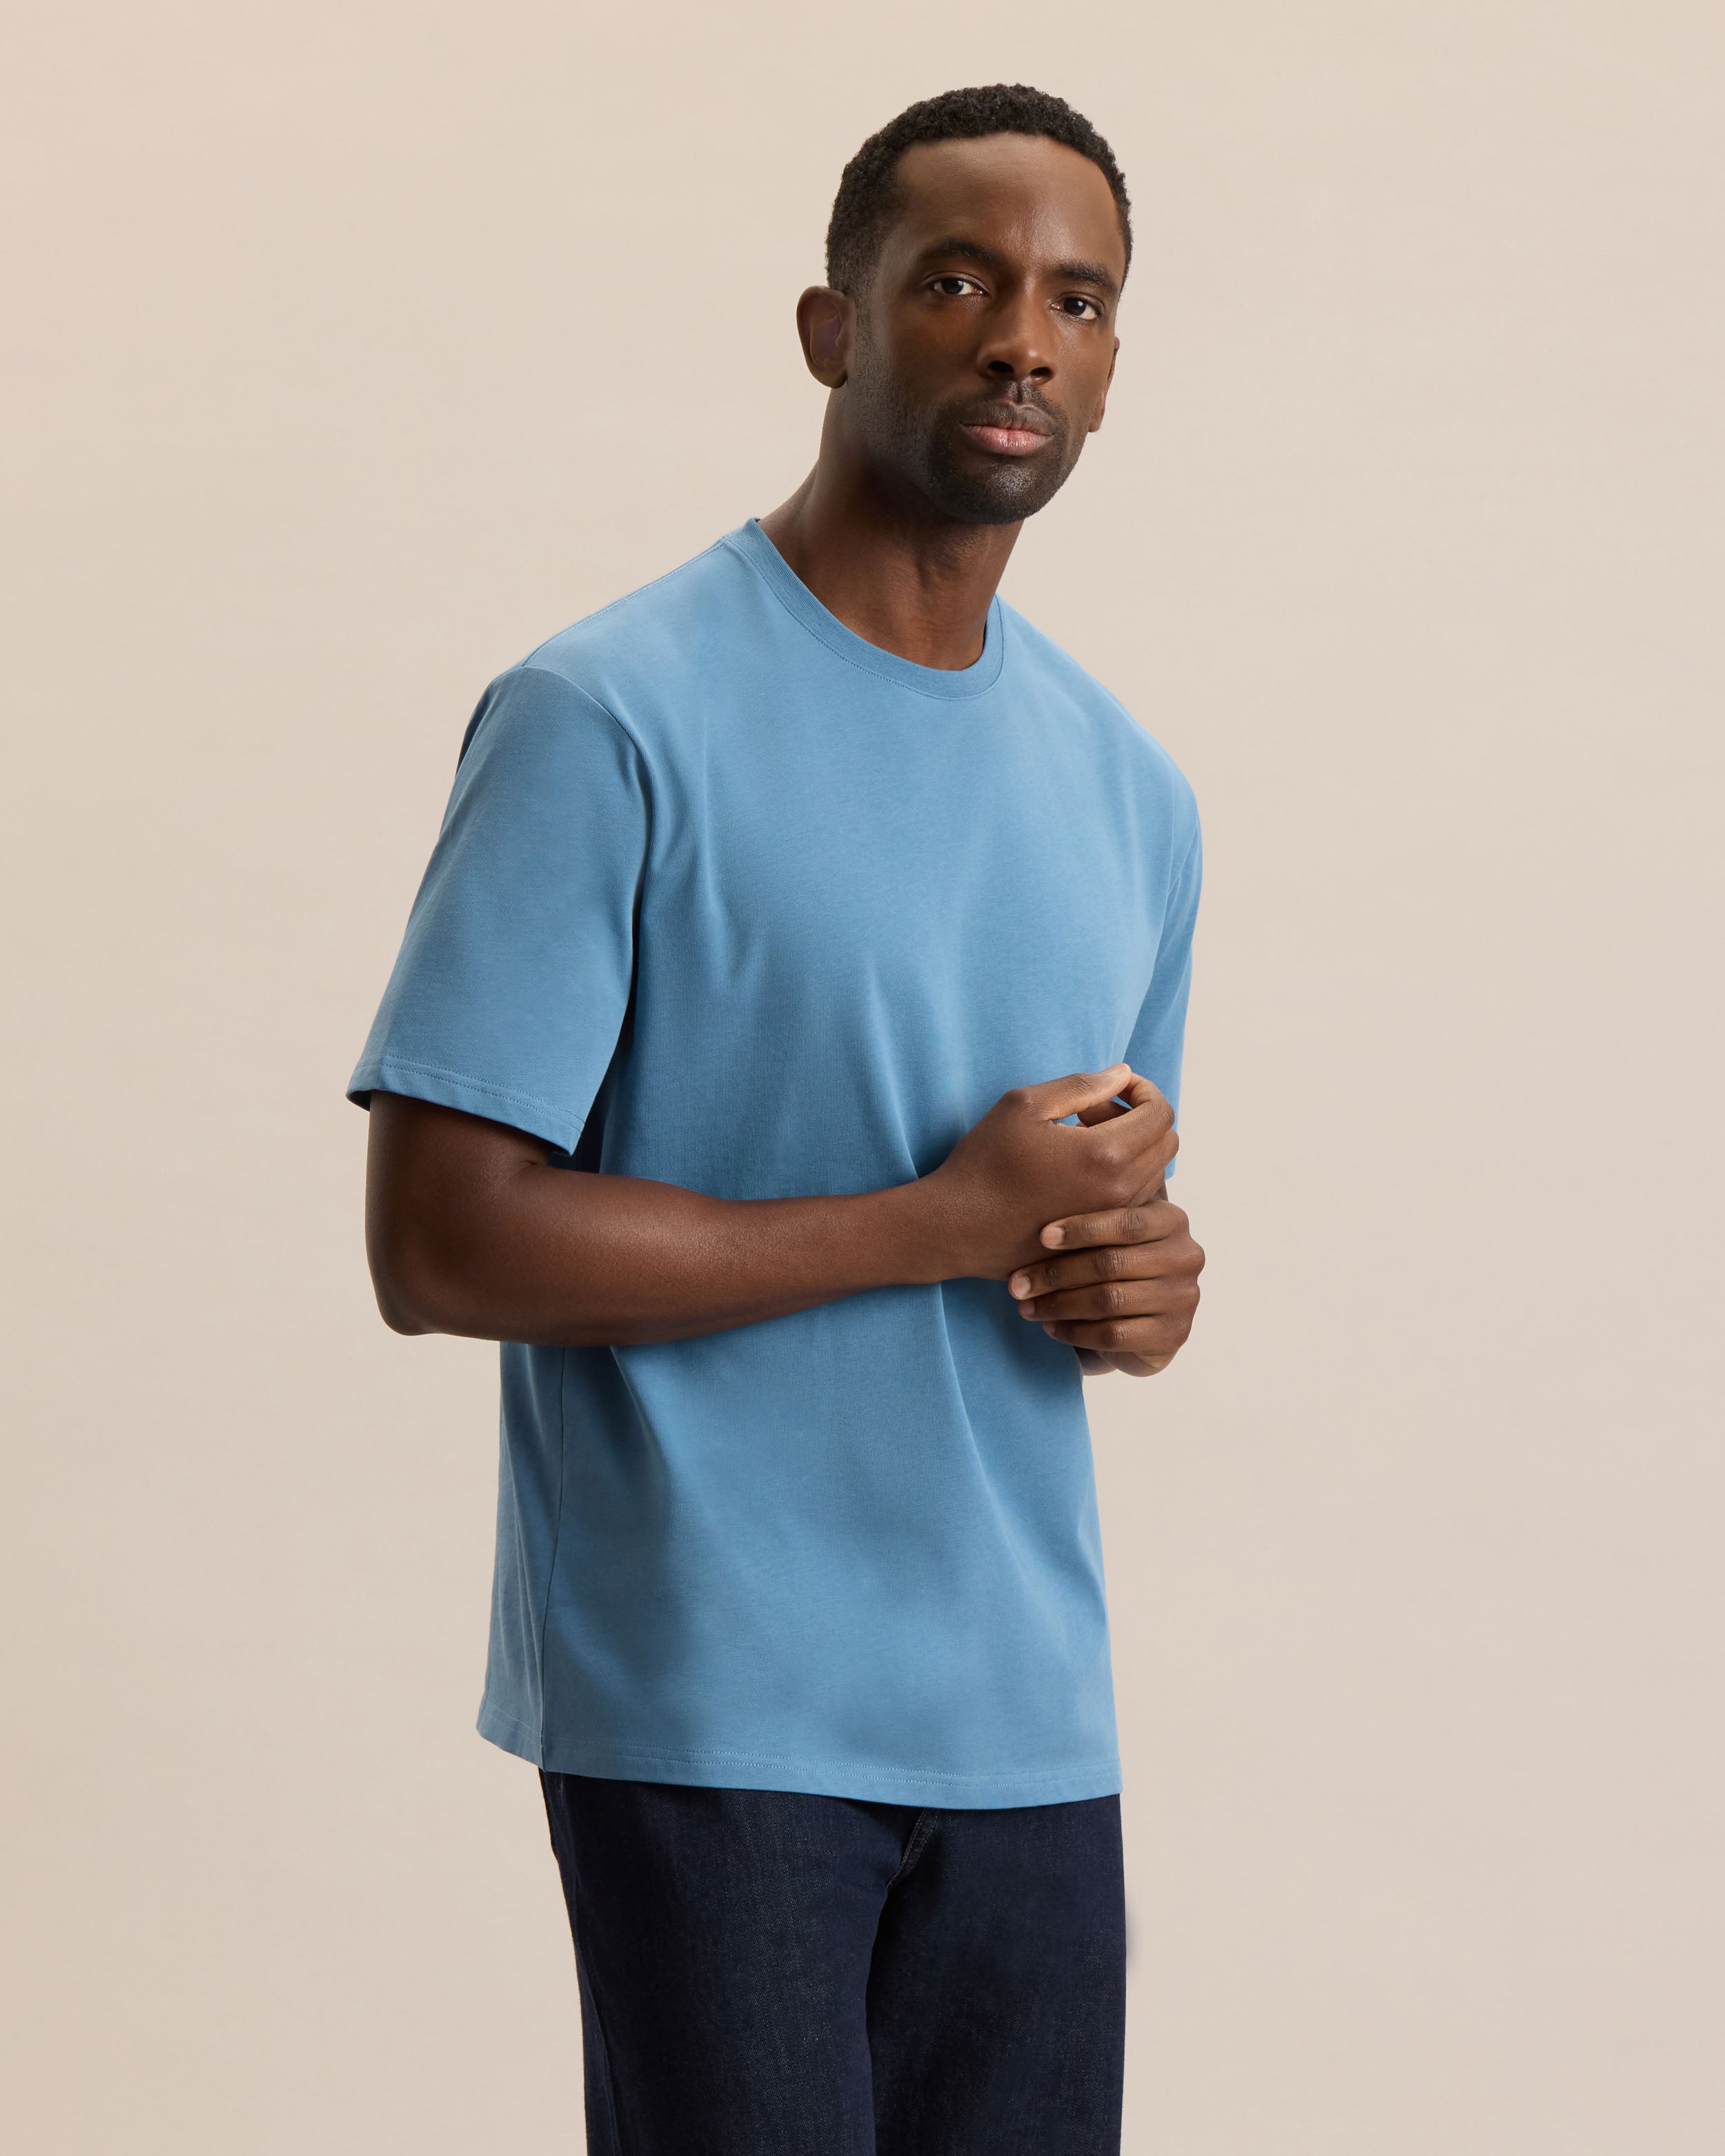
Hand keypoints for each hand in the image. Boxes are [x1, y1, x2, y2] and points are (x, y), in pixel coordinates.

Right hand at [921, 1067, 1178, 1280]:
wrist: (956, 1227)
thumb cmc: (985, 1162)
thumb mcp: (1024, 1105)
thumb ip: (1082, 1085)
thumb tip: (1124, 1074)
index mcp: (1106, 1155)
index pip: (1161, 1113)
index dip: (1143, 1090)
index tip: (1115, 1086)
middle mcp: (1120, 1192)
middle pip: (1167, 1143)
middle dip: (1140, 1117)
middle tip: (1093, 1112)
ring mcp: (1113, 1220)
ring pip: (1154, 1173)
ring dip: (1131, 1148)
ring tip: (1082, 1141)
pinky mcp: (1101, 1238)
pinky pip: (1135, 1199)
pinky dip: (1122, 1176)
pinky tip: (1080, 1171)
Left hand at [1005, 1194, 1204, 1374]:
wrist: (1147, 1320)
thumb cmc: (1118, 1263)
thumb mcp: (1112, 1233)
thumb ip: (1092, 1212)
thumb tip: (1028, 1203)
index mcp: (1173, 1221)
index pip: (1126, 1221)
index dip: (1081, 1229)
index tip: (1041, 1237)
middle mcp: (1185, 1258)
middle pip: (1110, 1263)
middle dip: (1055, 1273)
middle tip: (1016, 1283)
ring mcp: (1183, 1299)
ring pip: (1108, 1300)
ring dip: (1058, 1305)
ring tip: (1025, 1307)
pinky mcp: (1171, 1336)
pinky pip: (1113, 1334)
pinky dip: (1074, 1331)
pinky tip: (1050, 1327)